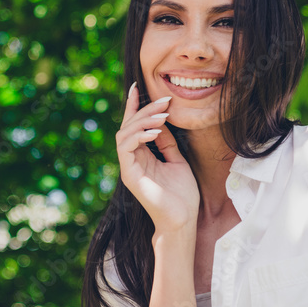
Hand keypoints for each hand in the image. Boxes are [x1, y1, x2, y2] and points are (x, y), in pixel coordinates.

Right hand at [116, 83, 199, 243]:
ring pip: (124, 133)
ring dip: (143, 121)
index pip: (134, 126)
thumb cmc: (181, 195)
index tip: (139, 86)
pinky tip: (154, 132)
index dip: (134, 106)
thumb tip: (162, 124)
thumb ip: (168, 144)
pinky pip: (125, 148)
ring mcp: (128, 167)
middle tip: (164, 99)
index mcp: (141, 156)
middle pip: (128, 125)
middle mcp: (131, 160)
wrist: (182, 220)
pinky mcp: (129, 175)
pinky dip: (138, 136)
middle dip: (145, 109)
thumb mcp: (177, 161)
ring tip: (163, 116)